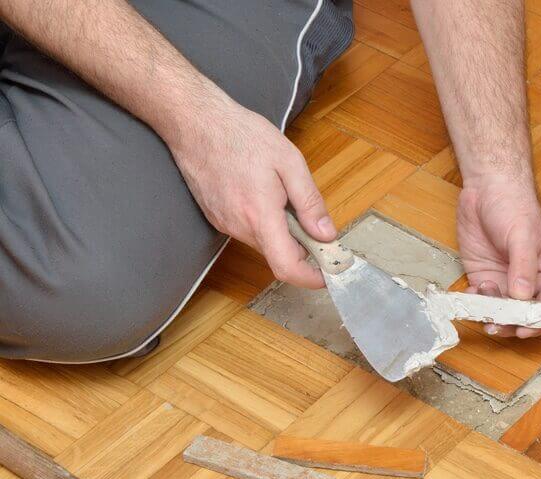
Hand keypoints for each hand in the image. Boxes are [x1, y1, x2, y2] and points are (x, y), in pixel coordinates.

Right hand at [167, 98, 334, 288]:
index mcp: (260, 216)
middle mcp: (239, 227)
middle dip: (303, 249)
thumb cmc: (242, 134)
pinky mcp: (217, 218)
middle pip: (278, 257)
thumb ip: (310, 202)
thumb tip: (326, 234)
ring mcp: (225, 224)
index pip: (287, 267)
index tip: (328, 274)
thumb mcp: (290, 162)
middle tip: (319, 227)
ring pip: (264, 244)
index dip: (311, 278)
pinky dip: (265, 224)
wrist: (195, 121)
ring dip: (283, 233)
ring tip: (287, 200)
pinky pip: (248, 231)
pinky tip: (266, 196)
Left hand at [456, 175, 540, 337]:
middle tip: (495, 322)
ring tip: (482, 296)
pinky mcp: (484, 277)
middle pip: (525, 315)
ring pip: (502, 312)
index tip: (522, 328)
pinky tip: (470, 292)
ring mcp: (506, 281)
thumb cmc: (513, 205)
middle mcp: (529, 282)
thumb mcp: (522, 235)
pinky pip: (482, 301)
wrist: (485, 188)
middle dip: (511, 322)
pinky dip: (475, 304)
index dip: (539, 321)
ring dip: (491, 313)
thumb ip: (523, 267)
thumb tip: (523, 296)